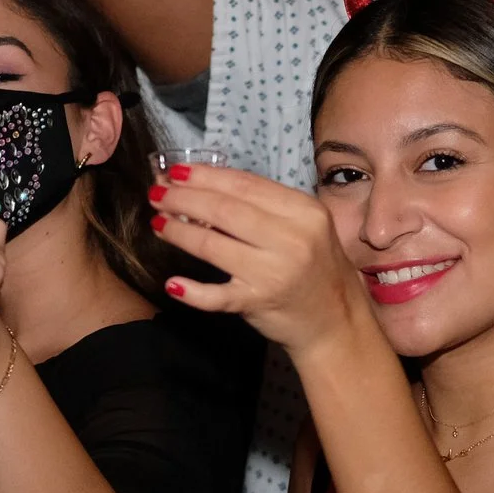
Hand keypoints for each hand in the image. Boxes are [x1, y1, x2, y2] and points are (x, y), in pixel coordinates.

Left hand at [149, 166, 363, 353]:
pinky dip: (191, 290)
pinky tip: (173, 283)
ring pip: (213, 245)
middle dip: (183, 198)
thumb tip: (205, 187)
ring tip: (158, 223)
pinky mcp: (259, 302)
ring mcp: (274, 272)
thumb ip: (265, 207)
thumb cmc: (315, 267)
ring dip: (178, 232)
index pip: (244, 184)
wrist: (336, 320)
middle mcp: (291, 238)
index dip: (205, 176)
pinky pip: (216, 295)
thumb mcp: (304, 227)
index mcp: (304, 211)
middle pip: (224, 209)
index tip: (176, 172)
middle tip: (157, 193)